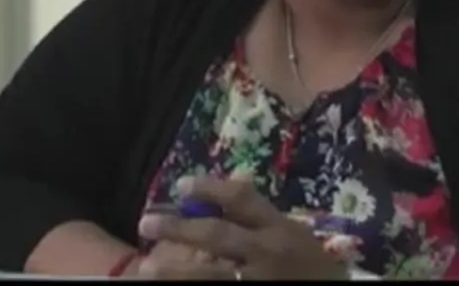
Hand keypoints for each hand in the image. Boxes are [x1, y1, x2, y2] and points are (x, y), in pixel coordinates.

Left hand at [136, 176, 347, 280]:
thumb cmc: (312, 267)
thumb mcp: (294, 234)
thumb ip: (263, 215)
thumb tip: (234, 182)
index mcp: (279, 228)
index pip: (240, 199)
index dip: (207, 189)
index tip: (180, 185)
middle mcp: (267, 252)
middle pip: (216, 235)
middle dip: (178, 228)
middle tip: (146, 223)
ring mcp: (258, 282)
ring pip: (210, 274)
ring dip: (175, 270)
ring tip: (146, 267)